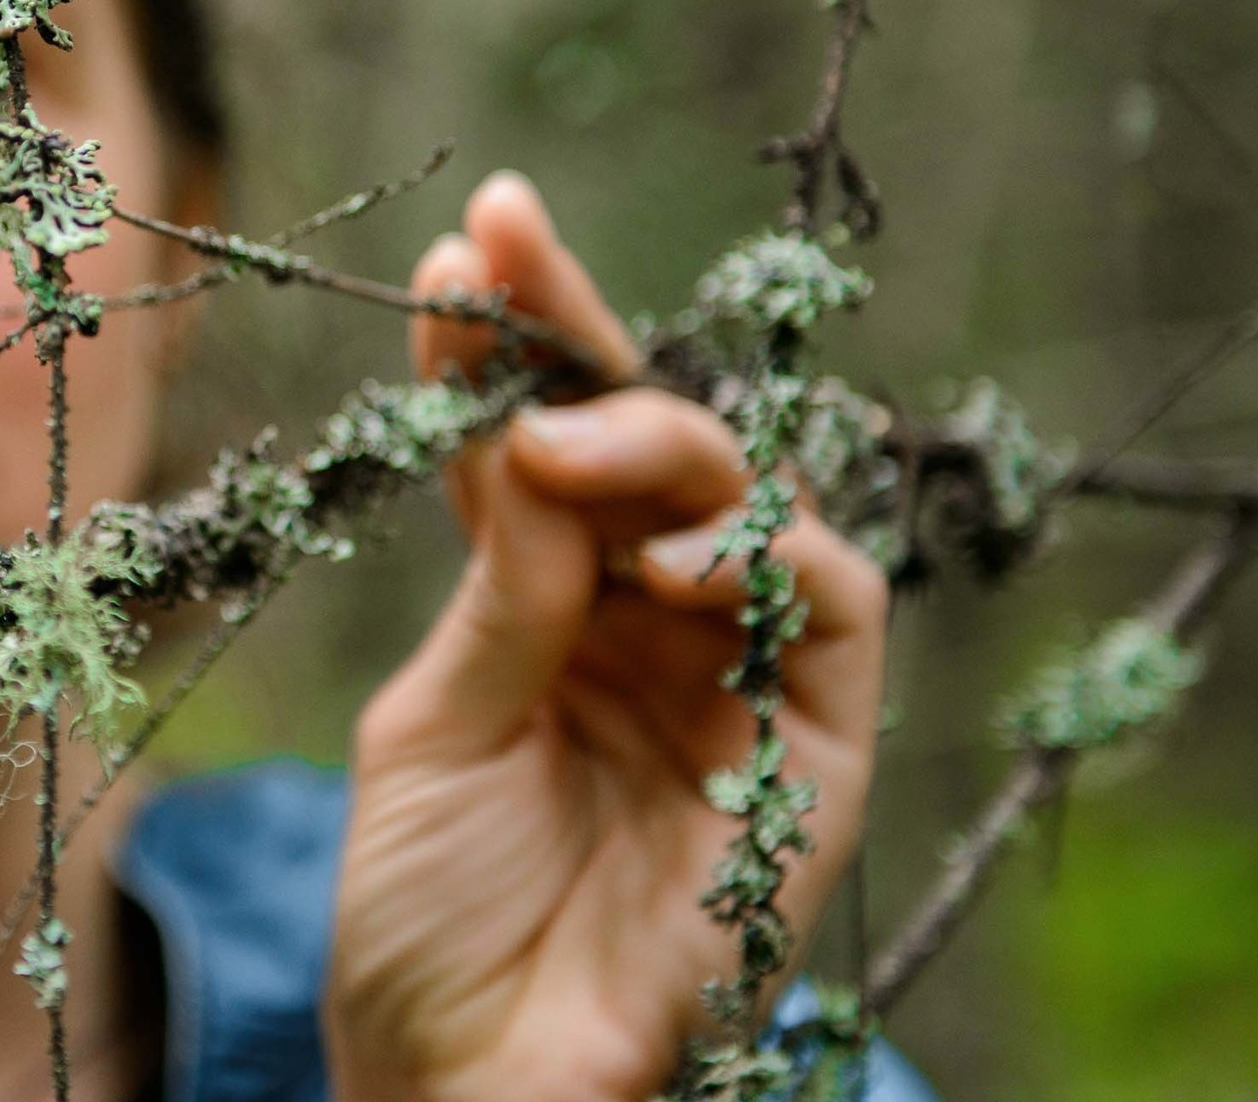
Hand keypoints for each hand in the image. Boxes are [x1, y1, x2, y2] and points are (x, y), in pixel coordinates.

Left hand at [324, 173, 888, 1101]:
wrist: (469, 1080)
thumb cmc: (429, 918)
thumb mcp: (433, 728)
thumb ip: (502, 593)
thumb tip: (533, 438)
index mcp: (544, 603)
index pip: (535, 444)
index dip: (510, 341)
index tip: (469, 240)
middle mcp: (645, 619)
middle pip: (644, 439)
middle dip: (580, 333)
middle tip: (508, 260)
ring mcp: (735, 674)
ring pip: (745, 495)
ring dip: (658, 442)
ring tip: (560, 445)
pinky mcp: (817, 749)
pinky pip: (829, 609)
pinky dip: (761, 556)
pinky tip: (662, 562)